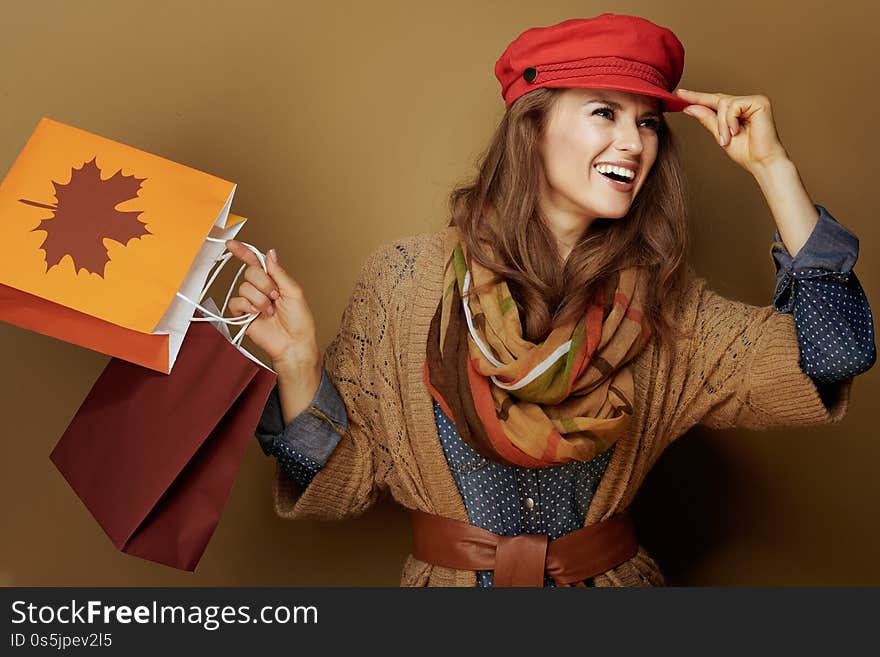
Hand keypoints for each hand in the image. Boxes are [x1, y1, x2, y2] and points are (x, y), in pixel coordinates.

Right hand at [225, 240, 319, 371]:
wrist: (293, 344)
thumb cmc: (300, 321)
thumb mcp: (294, 292)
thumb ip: (279, 272)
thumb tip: (270, 253)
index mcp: (274, 281)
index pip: (256, 262)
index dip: (243, 252)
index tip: (231, 244)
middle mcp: (261, 289)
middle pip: (250, 272)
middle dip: (264, 284)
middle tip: (275, 296)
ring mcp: (251, 301)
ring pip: (244, 288)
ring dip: (259, 300)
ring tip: (270, 311)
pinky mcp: (243, 315)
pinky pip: (236, 302)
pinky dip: (248, 307)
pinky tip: (257, 315)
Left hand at [674, 89, 790, 174]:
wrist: (760, 162)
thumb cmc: (745, 152)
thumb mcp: (720, 134)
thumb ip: (707, 119)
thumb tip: (690, 107)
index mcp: (737, 110)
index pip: (714, 101)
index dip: (697, 97)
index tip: (679, 93)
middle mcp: (745, 102)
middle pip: (717, 100)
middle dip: (707, 111)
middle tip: (701, 117)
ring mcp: (753, 100)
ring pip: (723, 104)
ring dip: (722, 125)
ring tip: (728, 139)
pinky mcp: (759, 101)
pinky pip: (733, 106)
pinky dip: (730, 121)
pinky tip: (738, 132)